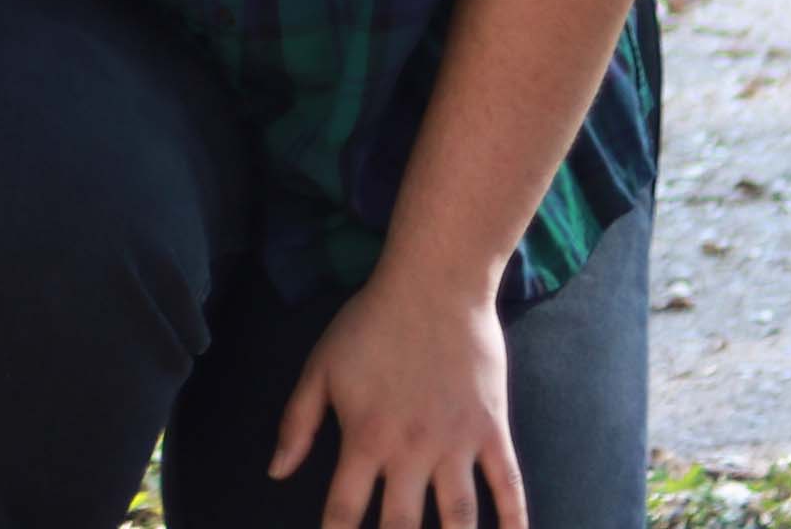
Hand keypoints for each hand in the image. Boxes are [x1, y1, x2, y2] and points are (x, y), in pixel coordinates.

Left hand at [270, 267, 522, 528]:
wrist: (434, 286)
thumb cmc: (371, 324)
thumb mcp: (320, 367)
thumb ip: (296, 423)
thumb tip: (275, 471)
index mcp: (365, 438)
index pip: (345, 511)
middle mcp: (411, 451)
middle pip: (403, 527)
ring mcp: (457, 443)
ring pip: (459, 517)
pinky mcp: (492, 431)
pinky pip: (508, 486)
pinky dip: (515, 520)